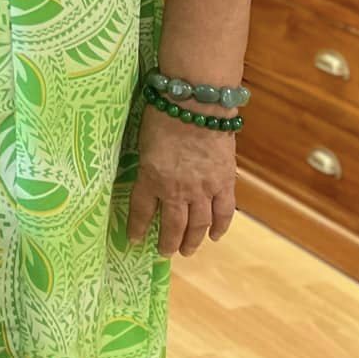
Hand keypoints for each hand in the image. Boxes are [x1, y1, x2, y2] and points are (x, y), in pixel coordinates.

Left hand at [126, 106, 236, 256]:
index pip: (141, 210)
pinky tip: (215, 236)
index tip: (134, 240)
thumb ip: (147, 162)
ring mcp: (202, 189)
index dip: (137, 227)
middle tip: (164, 252)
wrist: (196, 104)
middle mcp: (176, 190)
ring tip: (187, 251)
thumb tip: (147, 172)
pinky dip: (220, 227)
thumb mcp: (144, 141)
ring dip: (192, 241)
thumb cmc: (163, 114)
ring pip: (198, 225)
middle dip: (167, 242)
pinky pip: (223, 212)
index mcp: (151, 178)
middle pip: (171, 225)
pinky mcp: (224, 183)